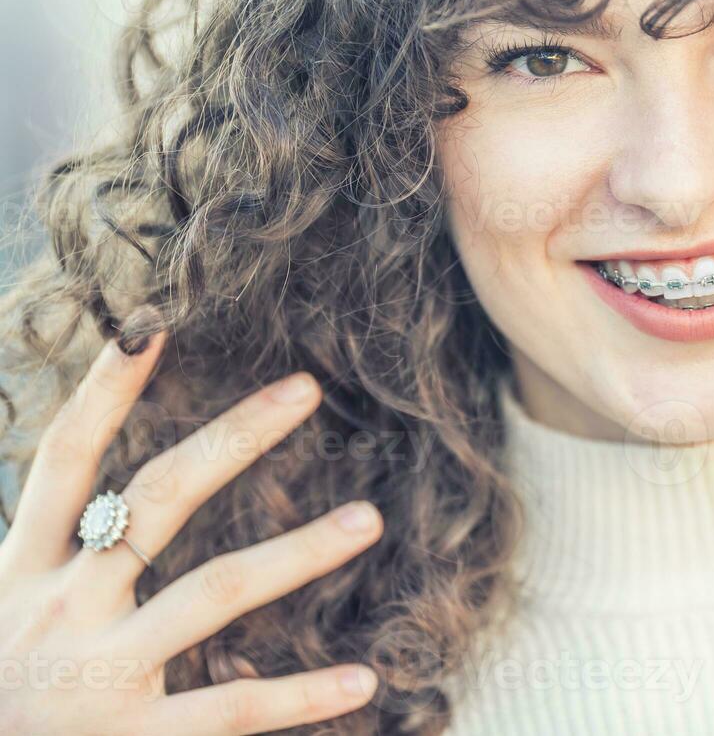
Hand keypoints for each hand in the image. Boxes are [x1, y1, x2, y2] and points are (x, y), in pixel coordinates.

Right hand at [0, 324, 384, 733]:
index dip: (103, 393)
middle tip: (306, 389)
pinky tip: (363, 681)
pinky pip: (229, 710)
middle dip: (231, 438)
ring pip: (213, 591)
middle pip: (153, 501)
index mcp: (20, 573)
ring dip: (298, 552)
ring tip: (368, 519)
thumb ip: (50, 557)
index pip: (63, 462)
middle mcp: (58, 610)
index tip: (150, 328)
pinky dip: (300, 696)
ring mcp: (97, 674)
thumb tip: (97, 494)